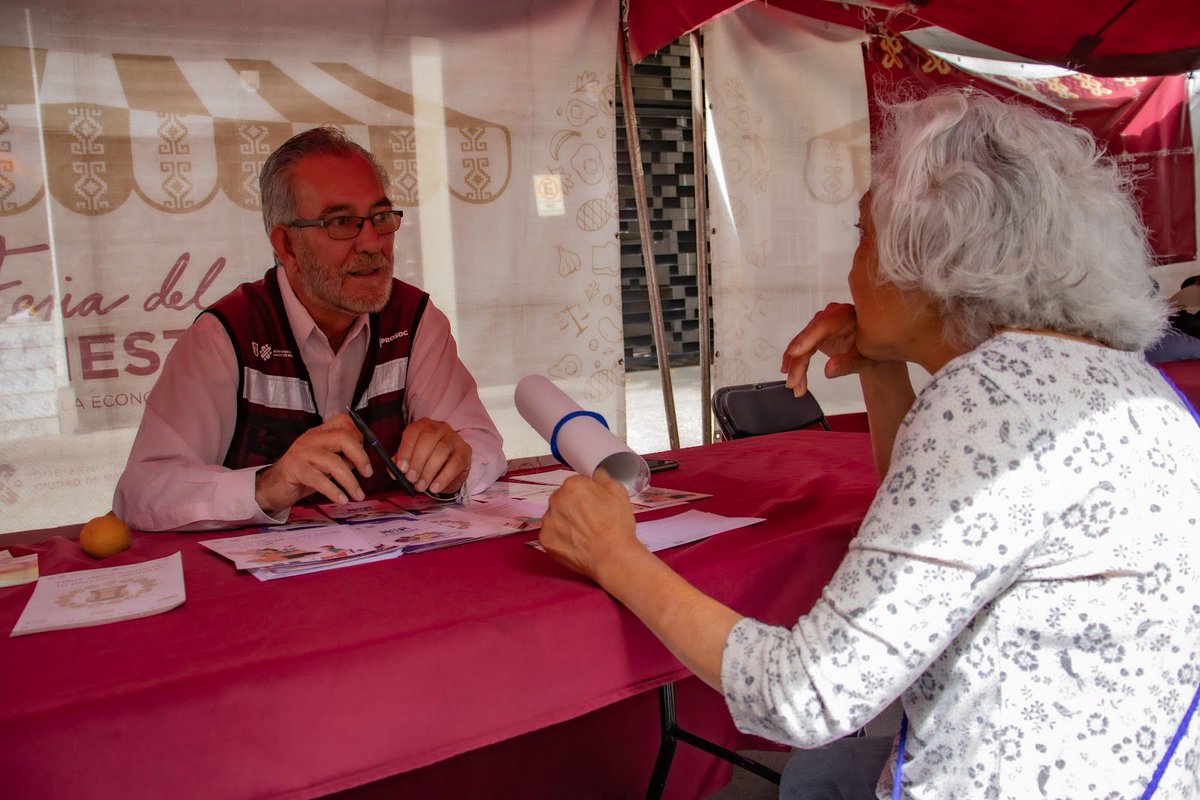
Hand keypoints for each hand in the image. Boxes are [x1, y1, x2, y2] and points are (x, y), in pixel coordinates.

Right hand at [254, 413, 371, 513]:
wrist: (274, 486)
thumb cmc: (304, 474)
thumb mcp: (326, 463)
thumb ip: (342, 458)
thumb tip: (364, 463)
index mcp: (320, 433)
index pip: (343, 421)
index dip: (359, 434)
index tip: (365, 452)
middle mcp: (311, 438)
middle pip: (342, 437)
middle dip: (360, 456)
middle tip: (368, 473)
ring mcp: (302, 452)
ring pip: (333, 462)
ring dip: (350, 481)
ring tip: (359, 495)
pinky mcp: (294, 469)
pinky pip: (319, 479)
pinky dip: (333, 490)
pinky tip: (342, 499)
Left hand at [395, 417, 471, 493]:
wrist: (451, 467)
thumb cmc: (428, 459)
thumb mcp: (412, 459)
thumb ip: (402, 462)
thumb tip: (392, 471)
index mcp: (424, 425)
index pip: (413, 432)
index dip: (406, 450)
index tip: (401, 468)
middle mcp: (440, 427)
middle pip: (428, 438)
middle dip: (418, 460)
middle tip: (411, 478)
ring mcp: (454, 438)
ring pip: (441, 451)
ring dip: (429, 471)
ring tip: (421, 486)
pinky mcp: (465, 451)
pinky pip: (454, 464)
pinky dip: (443, 478)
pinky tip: (434, 488)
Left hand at [539, 470, 642, 582]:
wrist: (612, 557)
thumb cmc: (616, 526)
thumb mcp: (618, 492)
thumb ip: (603, 477)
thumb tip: (596, 474)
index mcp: (573, 485)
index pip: (576, 484)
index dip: (587, 495)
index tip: (595, 505)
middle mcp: (556, 500)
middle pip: (563, 499)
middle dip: (574, 507)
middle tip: (591, 521)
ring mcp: (548, 521)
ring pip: (556, 516)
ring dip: (566, 522)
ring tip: (584, 534)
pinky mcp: (545, 540)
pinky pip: (552, 534)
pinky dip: (561, 538)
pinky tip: (576, 543)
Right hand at [781, 302, 872, 394]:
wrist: (875, 346)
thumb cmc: (874, 347)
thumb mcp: (866, 358)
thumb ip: (848, 363)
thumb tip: (828, 370)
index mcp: (845, 316)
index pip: (823, 327)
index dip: (807, 339)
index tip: (794, 353)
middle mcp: (829, 316)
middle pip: (807, 338)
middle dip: (798, 362)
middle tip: (794, 383)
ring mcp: (820, 324)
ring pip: (800, 345)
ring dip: (795, 367)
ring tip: (796, 386)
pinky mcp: (815, 333)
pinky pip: (801, 348)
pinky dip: (797, 364)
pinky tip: (793, 378)